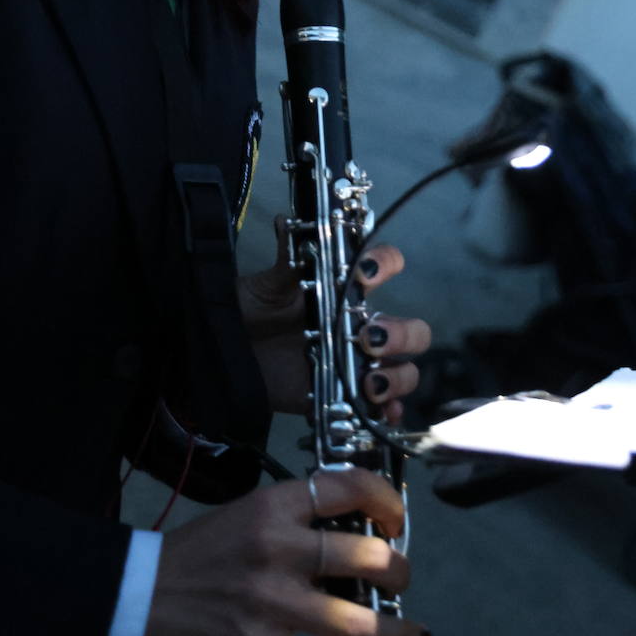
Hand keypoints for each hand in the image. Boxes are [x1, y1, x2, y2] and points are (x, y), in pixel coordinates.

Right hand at [145, 468, 430, 635]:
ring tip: (404, 631)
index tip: (395, 520)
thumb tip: (357, 533)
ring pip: (360, 624)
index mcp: (273, 505)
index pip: (349, 487)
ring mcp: (273, 604)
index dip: (387, 500)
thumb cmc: (203, 553)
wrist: (145, 593)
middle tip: (398, 577)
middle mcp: (278, 549)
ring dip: (392, 630)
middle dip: (398, 572)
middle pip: (369, 558)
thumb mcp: (248, 515)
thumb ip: (298, 520)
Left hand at [237, 218, 431, 420]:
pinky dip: (388, 413)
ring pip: (403, 371)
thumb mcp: (268, 284)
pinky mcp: (342, 398)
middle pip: (410, 330)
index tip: (366, 273)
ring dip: (397, 377)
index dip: (386, 264)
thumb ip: (286, 259)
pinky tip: (379, 411)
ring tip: (370, 383)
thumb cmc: (251, 311)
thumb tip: (286, 222)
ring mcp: (354, 364)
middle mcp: (357, 327)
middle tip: (368, 339)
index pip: (382, 268)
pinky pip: (380, 411)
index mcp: (344, 291)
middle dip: (402, 334)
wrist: (225, 352)